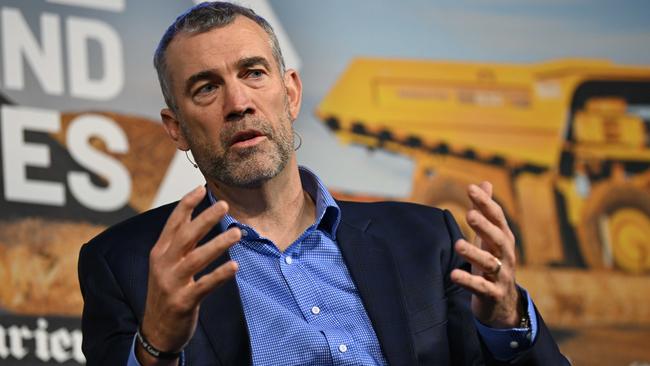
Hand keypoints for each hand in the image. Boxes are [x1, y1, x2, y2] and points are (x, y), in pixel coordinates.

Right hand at [137, 186, 240, 364]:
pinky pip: (204, 285)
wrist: (156, 331)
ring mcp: (172, 284)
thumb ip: (178, 244)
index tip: (201, 188)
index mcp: (160, 252)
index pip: (173, 223)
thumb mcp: (165, 265)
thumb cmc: (167, 292)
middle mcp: (164, 264)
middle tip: (225, 205)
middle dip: (205, 218)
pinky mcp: (183, 302)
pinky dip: (219, 275)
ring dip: (218, 244)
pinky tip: (234, 265)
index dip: (186, 204)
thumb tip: (197, 219)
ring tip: (237, 232)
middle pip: (186, 236)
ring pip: (196, 258)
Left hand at [450, 182, 520, 327]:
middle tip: (470, 214)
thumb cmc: (493, 262)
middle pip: (498, 238)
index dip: (485, 203)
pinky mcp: (493, 294)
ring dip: (474, 253)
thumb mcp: (489, 236)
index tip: (470, 188)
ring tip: (457, 245)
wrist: (503, 304)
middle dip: (485, 227)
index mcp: (503, 238)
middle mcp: (506, 255)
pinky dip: (468, 281)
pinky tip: (453, 274)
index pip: (497, 217)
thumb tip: (485, 182)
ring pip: (490, 263)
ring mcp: (502, 275)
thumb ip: (485, 211)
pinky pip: (481, 287)